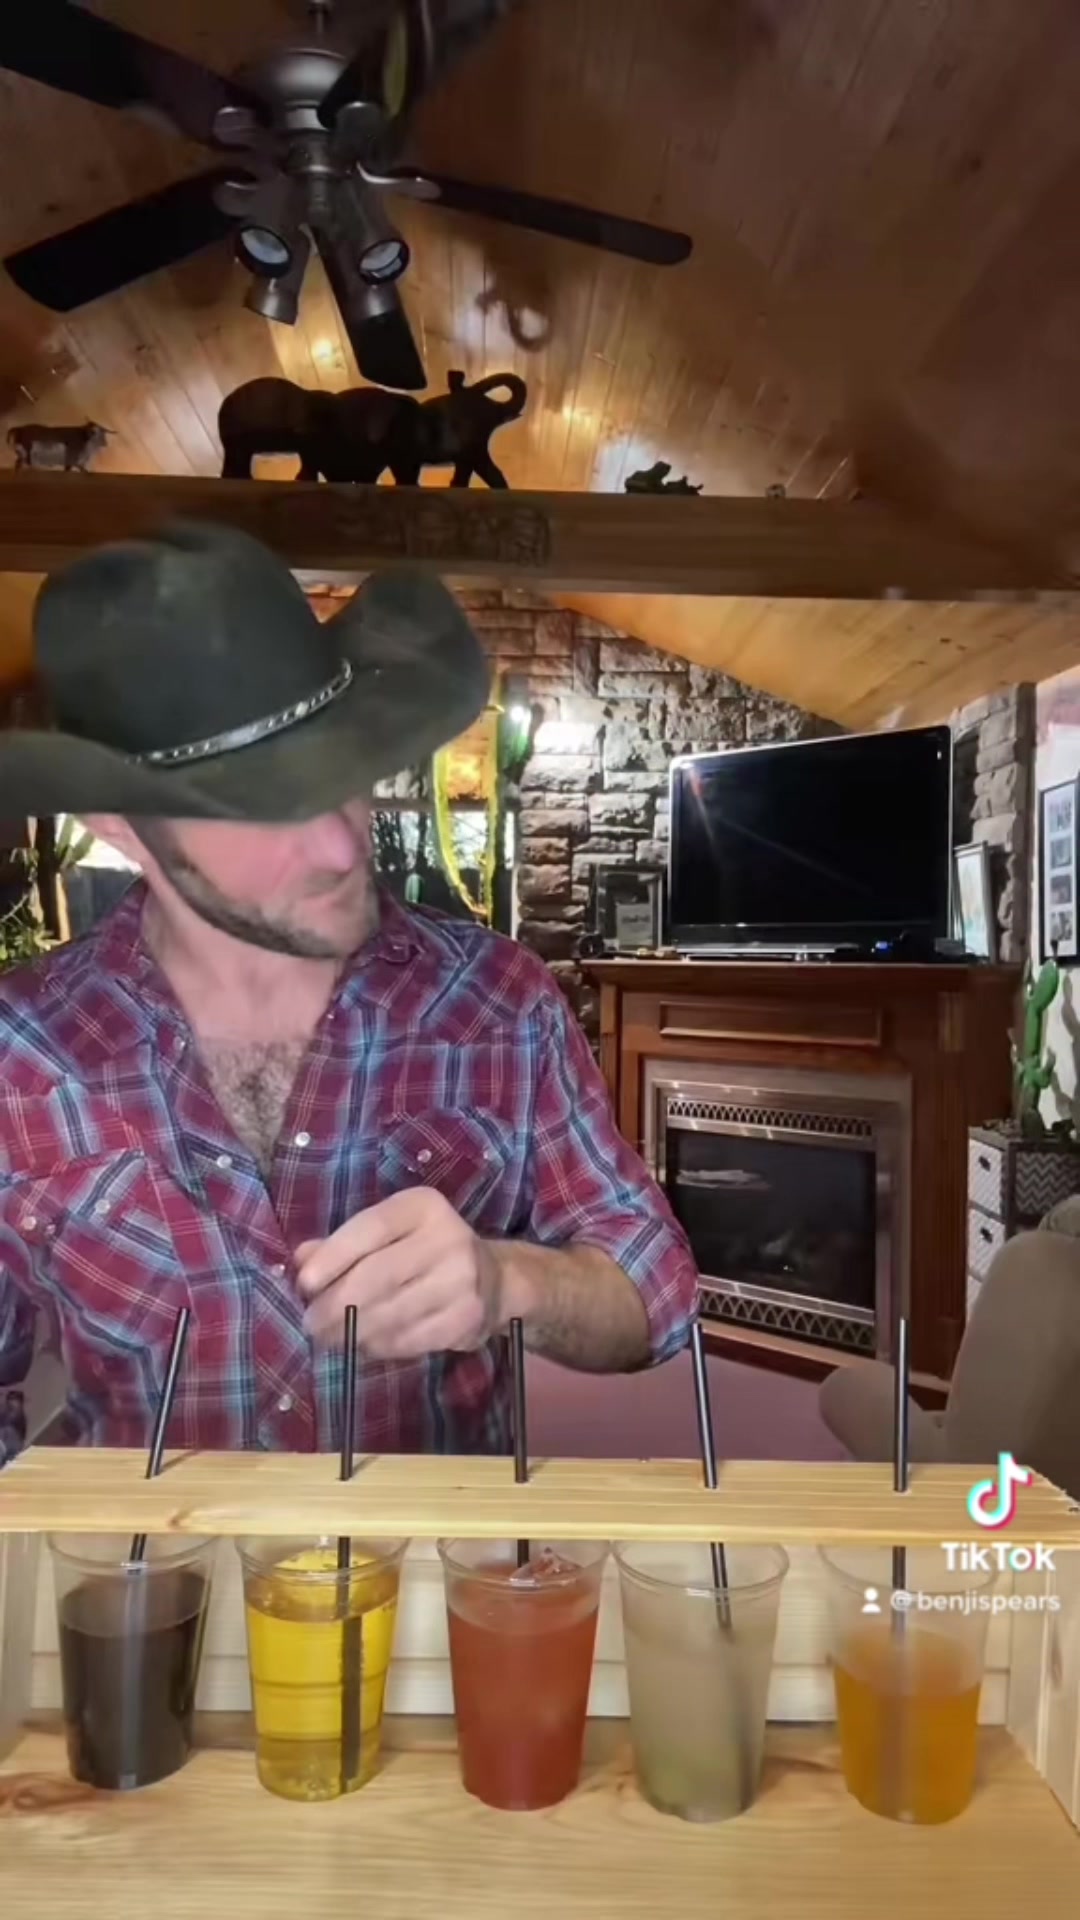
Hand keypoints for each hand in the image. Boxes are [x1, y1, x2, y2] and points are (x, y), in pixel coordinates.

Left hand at [295, 1187, 506, 1360]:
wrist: (494, 1280)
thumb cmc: (424, 1252)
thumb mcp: (389, 1234)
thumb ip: (343, 1243)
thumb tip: (300, 1260)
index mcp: (421, 1206)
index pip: (370, 1227)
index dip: (333, 1257)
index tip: (305, 1285)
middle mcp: (447, 1237)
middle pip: (377, 1275)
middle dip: (335, 1304)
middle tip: (310, 1324)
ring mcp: (461, 1279)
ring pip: (391, 1313)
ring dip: (352, 1331)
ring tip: (330, 1338)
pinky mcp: (466, 1318)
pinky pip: (409, 1339)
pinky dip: (379, 1346)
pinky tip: (365, 1345)